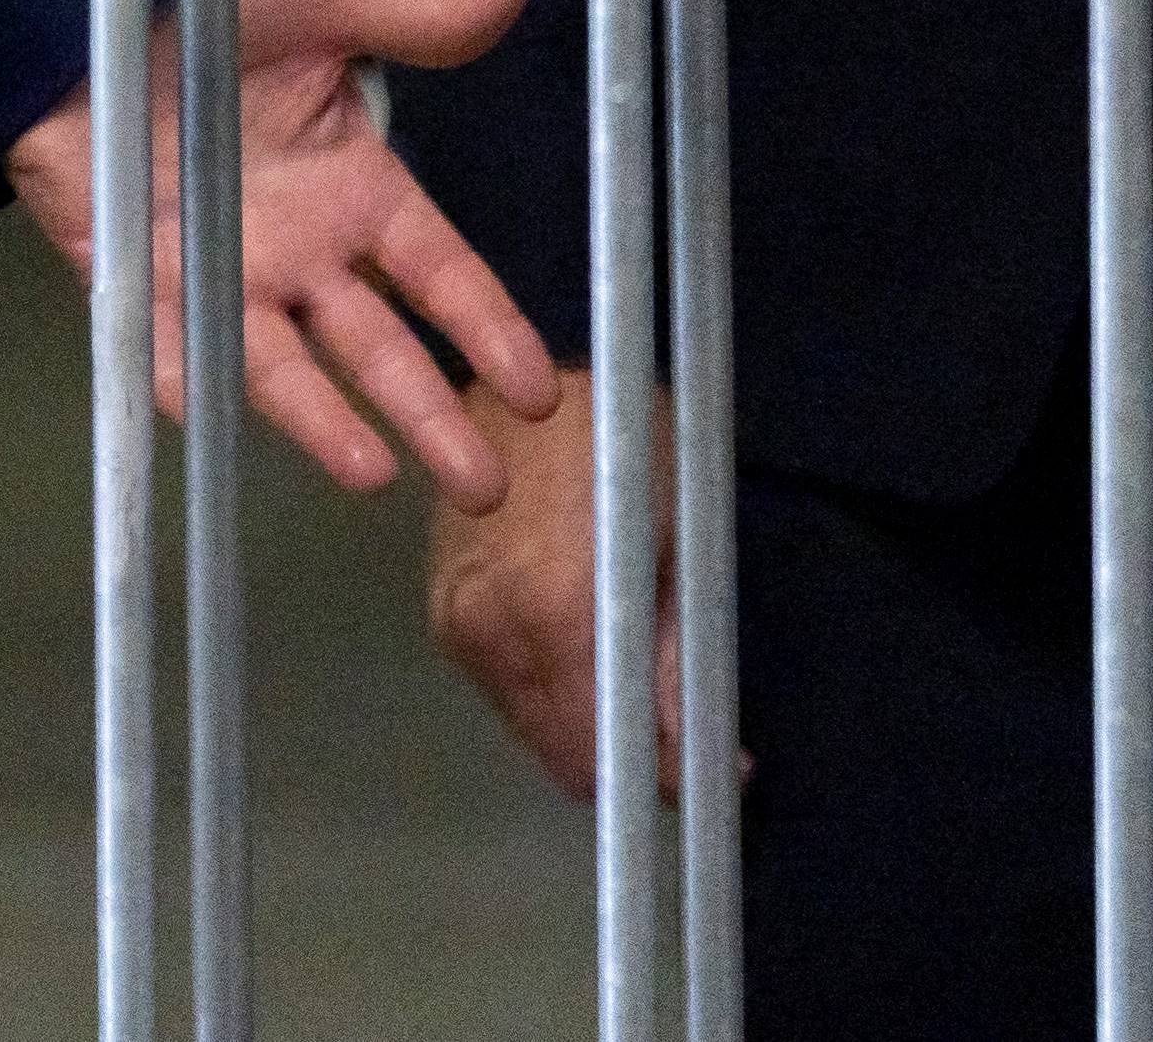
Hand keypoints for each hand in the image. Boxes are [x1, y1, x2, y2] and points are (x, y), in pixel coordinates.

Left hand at [0, 0, 553, 500]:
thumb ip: (406, 15)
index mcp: (351, 186)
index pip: (437, 272)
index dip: (486, 327)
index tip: (535, 391)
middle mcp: (295, 247)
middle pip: (375, 345)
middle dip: (429, 413)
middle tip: (484, 485)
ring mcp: (218, 271)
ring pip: (280, 364)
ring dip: (323, 421)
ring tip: (373, 474)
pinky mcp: (138, 277)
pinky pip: (163, 343)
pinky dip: (184, 378)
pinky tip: (211, 417)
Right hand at [422, 375, 686, 797]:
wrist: (528, 375)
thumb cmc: (625, 440)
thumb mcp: (678, 544)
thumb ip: (677, 662)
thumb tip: (710, 760)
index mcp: (554, 615)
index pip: (601, 753)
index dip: (660, 777)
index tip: (709, 772)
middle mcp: (489, 631)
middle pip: (559, 753)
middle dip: (628, 761)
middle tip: (684, 735)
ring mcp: (455, 622)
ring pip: (529, 727)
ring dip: (586, 730)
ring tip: (643, 691)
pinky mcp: (441, 609)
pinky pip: (504, 690)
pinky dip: (551, 697)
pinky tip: (588, 661)